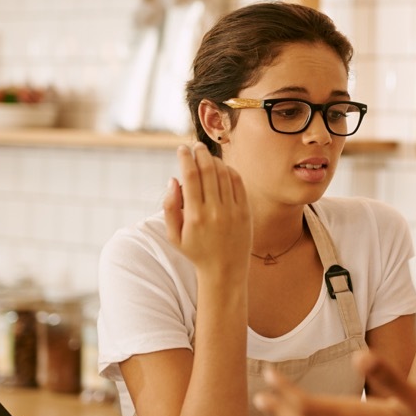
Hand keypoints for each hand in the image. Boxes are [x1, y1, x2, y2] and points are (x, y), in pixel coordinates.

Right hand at [164, 143, 250, 272]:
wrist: (225, 269)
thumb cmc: (196, 251)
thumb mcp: (174, 235)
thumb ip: (169, 207)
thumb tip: (173, 180)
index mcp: (194, 216)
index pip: (190, 177)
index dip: (185, 158)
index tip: (182, 149)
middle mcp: (214, 211)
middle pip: (208, 171)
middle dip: (201, 153)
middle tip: (196, 145)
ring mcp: (232, 211)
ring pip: (224, 174)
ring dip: (215, 160)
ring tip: (207, 155)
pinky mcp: (245, 212)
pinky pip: (238, 183)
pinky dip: (230, 171)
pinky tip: (223, 168)